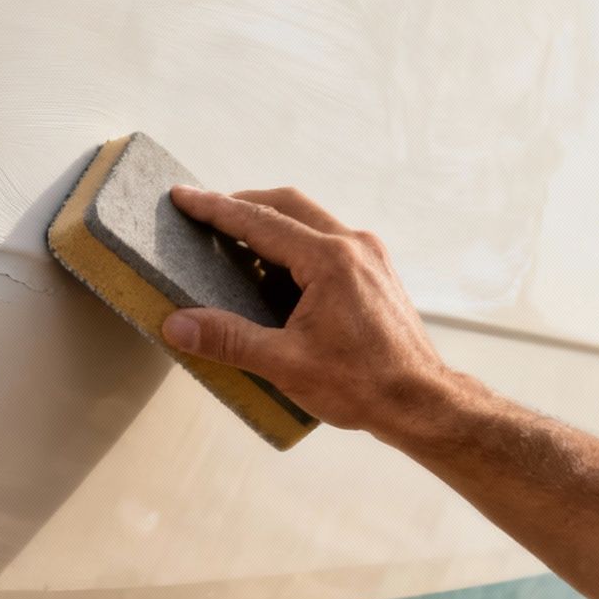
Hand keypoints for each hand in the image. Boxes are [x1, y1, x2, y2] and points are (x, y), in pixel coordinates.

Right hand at [159, 186, 468, 440]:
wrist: (421, 402)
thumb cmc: (363, 385)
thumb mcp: (286, 365)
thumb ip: (228, 339)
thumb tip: (177, 325)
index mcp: (330, 260)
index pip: (260, 221)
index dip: (215, 209)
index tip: (183, 197)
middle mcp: (353, 246)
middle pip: (287, 205)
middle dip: (242, 204)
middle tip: (204, 212)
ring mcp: (369, 256)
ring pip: (309, 219)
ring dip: (270, 222)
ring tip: (233, 241)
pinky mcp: (375, 271)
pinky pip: (327, 239)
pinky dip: (294, 242)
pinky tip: (274, 269)